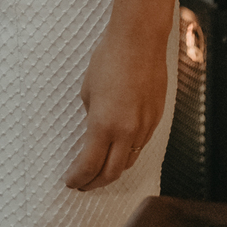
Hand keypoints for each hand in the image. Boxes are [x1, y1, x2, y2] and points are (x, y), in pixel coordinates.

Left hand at [65, 26, 167, 190]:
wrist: (140, 41)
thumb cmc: (110, 59)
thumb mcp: (88, 90)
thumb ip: (91, 116)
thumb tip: (94, 130)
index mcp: (103, 125)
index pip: (89, 165)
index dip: (78, 178)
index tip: (70, 181)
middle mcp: (126, 132)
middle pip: (111, 173)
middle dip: (94, 183)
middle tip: (83, 184)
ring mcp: (144, 127)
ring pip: (129, 161)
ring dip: (113, 170)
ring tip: (100, 172)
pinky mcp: (156, 119)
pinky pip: (141, 145)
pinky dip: (127, 153)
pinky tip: (119, 150)